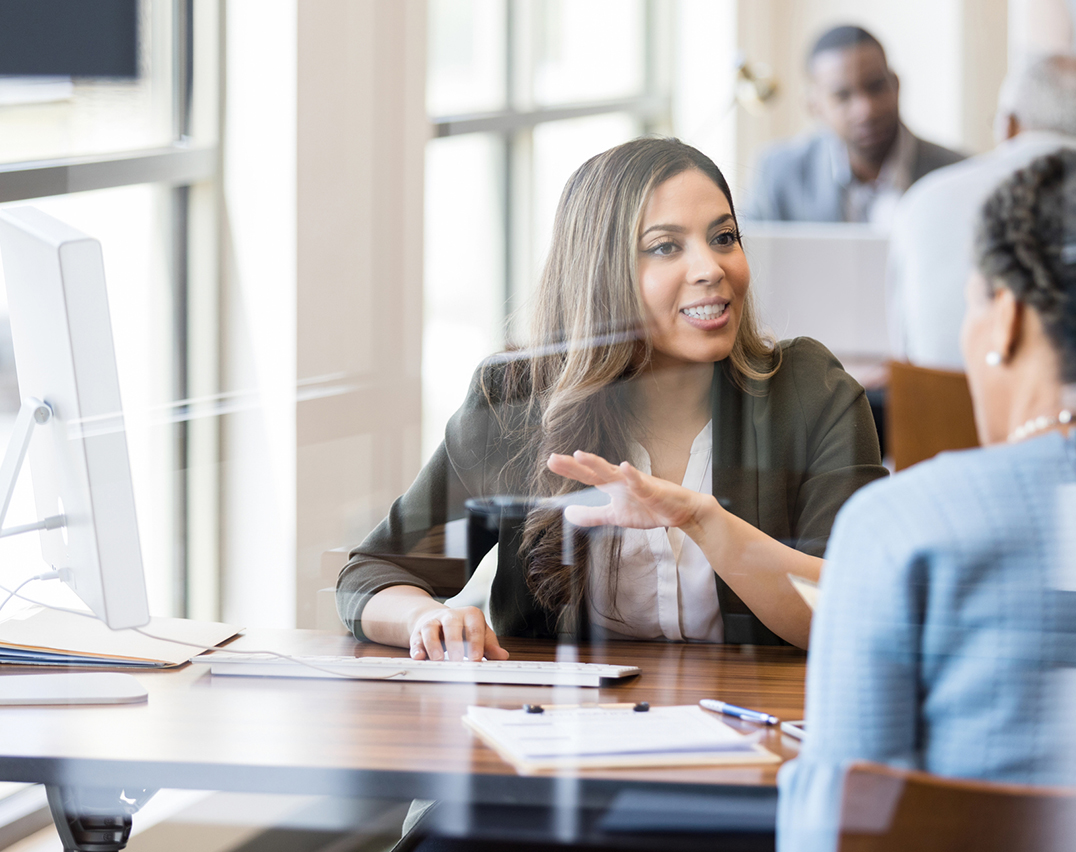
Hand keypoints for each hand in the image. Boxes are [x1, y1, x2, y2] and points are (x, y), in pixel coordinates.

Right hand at [409, 605, 508, 661]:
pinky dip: (416, 648)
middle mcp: (451, 616)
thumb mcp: (480, 634)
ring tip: (438, 660)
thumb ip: (490, 645)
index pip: (474, 628)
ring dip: (433, 645)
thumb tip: (502, 656)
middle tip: (457, 660)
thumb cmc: (464, 629)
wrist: (438, 619)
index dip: (476, 643)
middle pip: (452, 626)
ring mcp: (433, 622)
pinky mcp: (418, 631)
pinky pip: (416, 638)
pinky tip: (418, 657)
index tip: (476, 659)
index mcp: (470, 615)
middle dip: (454, 643)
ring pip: (431, 629)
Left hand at [547, 450, 709, 529]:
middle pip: (594, 471)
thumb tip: (567, 514)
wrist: (680, 512)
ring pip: (613, 472)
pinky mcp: (652, 490)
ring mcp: (636, 483)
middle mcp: (621, 480)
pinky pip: (640, 483)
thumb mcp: (615, 516)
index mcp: (612, 486)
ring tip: (580, 455)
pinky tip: (624, 467)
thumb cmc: (648, 509)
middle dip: (574, 465)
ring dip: (597, 464)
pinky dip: (632, 476)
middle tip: (554, 458)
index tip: (551, 462)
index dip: (569, 469)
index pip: (587, 476)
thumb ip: (592, 515)